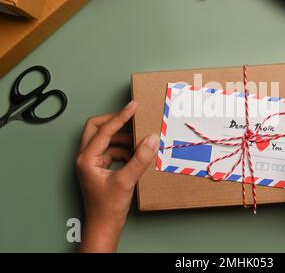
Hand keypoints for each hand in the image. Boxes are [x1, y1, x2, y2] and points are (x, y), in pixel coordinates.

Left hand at [76, 101, 158, 252]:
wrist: (104, 225)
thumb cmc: (107, 208)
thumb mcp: (126, 181)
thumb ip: (140, 159)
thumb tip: (151, 140)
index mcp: (86, 158)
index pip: (104, 130)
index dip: (120, 117)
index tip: (133, 107)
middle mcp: (86, 158)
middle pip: (97, 128)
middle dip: (115, 122)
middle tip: (131, 117)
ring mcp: (92, 162)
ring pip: (106, 140)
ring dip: (123, 139)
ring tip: (139, 144)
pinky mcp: (100, 168)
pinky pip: (112, 151)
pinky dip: (124, 150)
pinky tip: (135, 157)